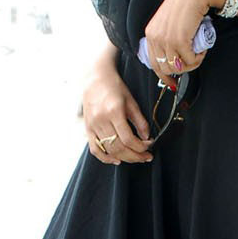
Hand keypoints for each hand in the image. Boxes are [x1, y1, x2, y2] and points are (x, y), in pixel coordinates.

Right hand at [83, 49, 152, 164]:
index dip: (140, 147)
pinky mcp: (88, 129)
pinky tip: (116, 159)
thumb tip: (147, 137)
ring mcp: (92, 126)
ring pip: (109, 150)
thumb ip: (140, 120)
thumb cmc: (115, 88)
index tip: (149, 146)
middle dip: (135, 156)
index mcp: (113, 112)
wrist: (95, 79)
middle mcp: (101, 120)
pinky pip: (95, 149)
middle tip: (146, 157)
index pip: (128, 139)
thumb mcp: (131, 101)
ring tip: (136, 158)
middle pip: (118, 148)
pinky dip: (105, 158)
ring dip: (124, 158)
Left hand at [145, 0, 225, 76]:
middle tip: (193, 60)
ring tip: (199, 53)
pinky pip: (190, 60)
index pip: (153, 63)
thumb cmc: (185, 5)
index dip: (164, 76)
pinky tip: (202, 49)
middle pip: (166, 68)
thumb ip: (167, 38)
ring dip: (192, 64)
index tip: (173, 83)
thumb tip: (174, 60)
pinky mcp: (179, 41)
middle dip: (182, 69)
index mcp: (151, 34)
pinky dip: (199, 58)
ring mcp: (166, 40)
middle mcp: (155, 38)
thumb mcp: (168, 23)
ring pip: (178, 67)